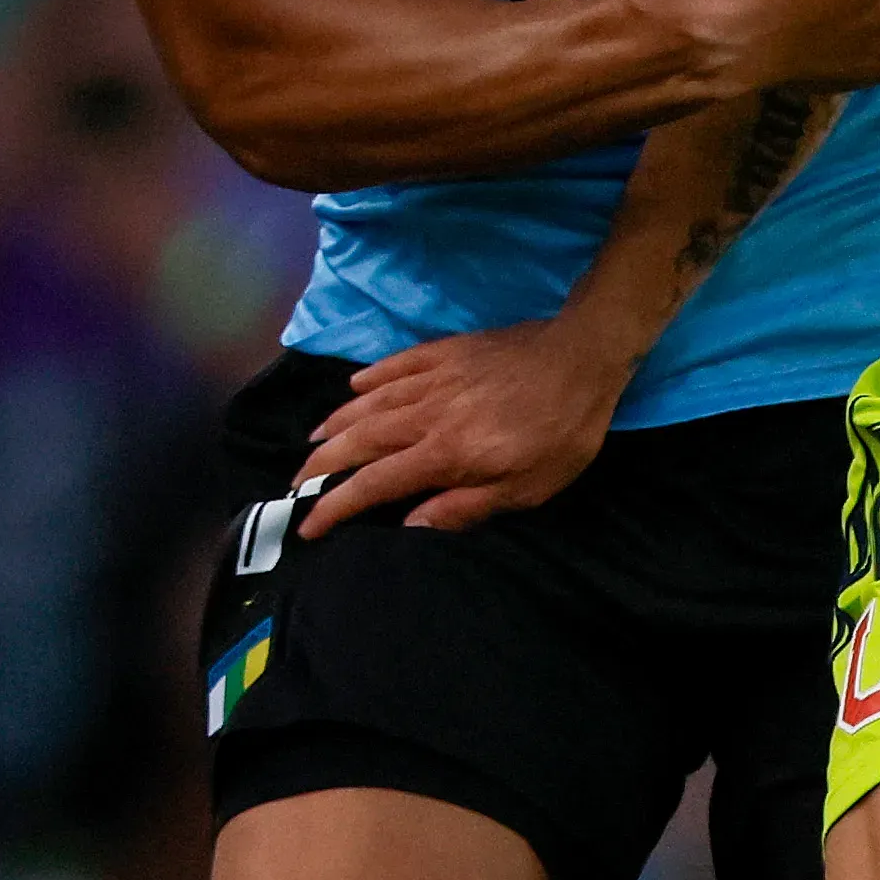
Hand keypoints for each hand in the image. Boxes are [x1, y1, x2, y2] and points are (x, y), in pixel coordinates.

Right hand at [296, 317, 635, 535]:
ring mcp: (432, 379)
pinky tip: (356, 388)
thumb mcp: (526, 488)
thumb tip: (411, 525)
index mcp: (443, 454)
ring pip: (368, 403)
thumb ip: (466, 507)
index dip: (335, 507)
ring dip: (336, 424)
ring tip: (315, 441)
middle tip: (297, 485)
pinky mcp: (446, 352)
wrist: (582, 358)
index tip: (309, 527)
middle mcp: (425, 415)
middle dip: (320, 467)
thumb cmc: (562, 432)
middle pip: (357, 442)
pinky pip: (394, 366)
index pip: (373, 485)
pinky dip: (369, 379)